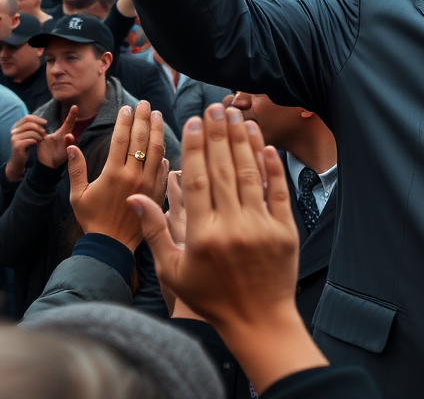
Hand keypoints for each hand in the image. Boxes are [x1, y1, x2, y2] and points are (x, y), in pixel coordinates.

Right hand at [6, 115, 48, 180]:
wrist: (19, 160)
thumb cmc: (27, 146)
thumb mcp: (30, 134)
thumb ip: (33, 127)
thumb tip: (44, 121)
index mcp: (16, 127)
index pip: (27, 118)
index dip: (37, 119)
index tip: (46, 123)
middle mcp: (13, 131)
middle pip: (30, 124)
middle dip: (40, 128)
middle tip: (44, 134)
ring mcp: (14, 138)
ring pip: (31, 132)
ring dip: (39, 136)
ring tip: (41, 139)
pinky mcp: (16, 145)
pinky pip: (31, 140)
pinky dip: (36, 141)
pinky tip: (36, 144)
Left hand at [36, 106, 78, 168]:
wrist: (46, 166)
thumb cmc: (46, 151)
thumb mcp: (45, 140)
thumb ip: (45, 132)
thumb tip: (39, 124)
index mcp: (63, 134)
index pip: (68, 123)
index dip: (71, 115)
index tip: (74, 106)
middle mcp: (67, 139)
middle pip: (70, 129)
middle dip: (72, 119)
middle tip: (74, 108)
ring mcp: (68, 147)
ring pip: (70, 141)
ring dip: (69, 139)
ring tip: (68, 135)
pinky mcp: (66, 156)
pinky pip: (69, 152)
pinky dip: (69, 149)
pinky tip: (68, 145)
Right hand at [68, 101, 167, 250]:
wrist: (112, 245)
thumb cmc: (92, 220)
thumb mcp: (77, 196)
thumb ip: (75, 169)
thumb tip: (71, 145)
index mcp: (113, 173)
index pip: (121, 139)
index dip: (124, 121)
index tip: (127, 108)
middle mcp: (134, 175)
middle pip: (142, 139)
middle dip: (144, 118)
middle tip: (145, 104)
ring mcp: (149, 182)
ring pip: (157, 150)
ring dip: (158, 130)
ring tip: (157, 115)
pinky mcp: (159, 191)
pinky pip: (164, 167)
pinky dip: (164, 153)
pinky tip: (163, 143)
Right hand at [130, 105, 326, 394]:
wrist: (257, 318)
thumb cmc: (210, 296)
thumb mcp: (173, 270)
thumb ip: (156, 230)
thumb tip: (136, 197)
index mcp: (202, 235)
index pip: (198, 180)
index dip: (196, 147)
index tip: (194, 121)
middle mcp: (232, 226)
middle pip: (224, 170)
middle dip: (219, 135)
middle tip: (215, 107)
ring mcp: (261, 226)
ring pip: (251, 174)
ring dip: (245, 141)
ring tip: (238, 115)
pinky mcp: (285, 228)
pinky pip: (279, 190)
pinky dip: (273, 166)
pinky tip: (266, 144)